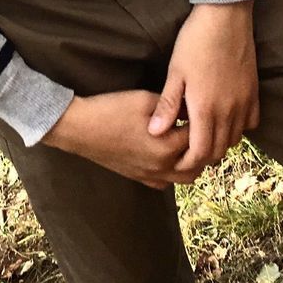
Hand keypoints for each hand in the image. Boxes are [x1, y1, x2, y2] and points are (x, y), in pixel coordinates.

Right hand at [42, 90, 198, 188]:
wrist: (79, 128)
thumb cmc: (111, 110)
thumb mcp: (145, 99)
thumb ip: (172, 107)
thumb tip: (190, 109)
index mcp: (168, 147)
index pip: (199, 136)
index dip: (201, 120)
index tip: (201, 108)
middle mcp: (164, 167)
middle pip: (199, 163)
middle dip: (203, 145)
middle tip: (198, 126)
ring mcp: (151, 176)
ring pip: (186, 178)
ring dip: (191, 161)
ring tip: (186, 141)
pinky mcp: (139, 179)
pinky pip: (166, 182)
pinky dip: (174, 171)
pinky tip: (168, 155)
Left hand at [148, 1, 258, 176]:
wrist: (225, 17)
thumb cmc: (195, 42)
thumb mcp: (175, 72)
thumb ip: (168, 106)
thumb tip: (154, 133)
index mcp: (206, 109)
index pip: (200, 152)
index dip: (188, 163)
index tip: (177, 163)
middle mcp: (229, 111)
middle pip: (219, 150)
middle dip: (202, 157)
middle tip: (187, 153)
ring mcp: (245, 102)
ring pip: (235, 139)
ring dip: (220, 144)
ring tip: (203, 138)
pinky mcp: (254, 92)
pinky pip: (250, 123)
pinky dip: (238, 129)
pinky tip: (224, 120)